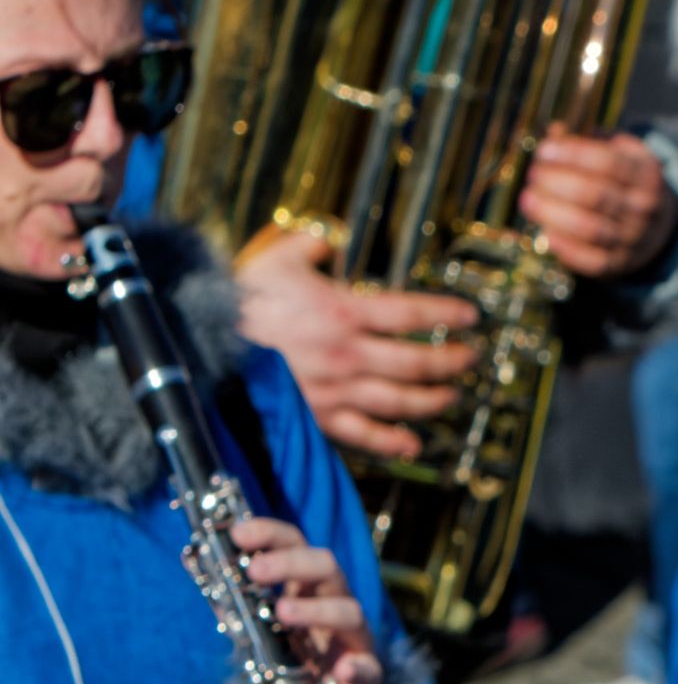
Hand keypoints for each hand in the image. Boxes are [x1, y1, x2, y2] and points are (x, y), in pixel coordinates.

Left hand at [228, 516, 381, 683]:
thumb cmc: (286, 654)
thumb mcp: (253, 622)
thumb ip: (230, 598)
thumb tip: (192, 562)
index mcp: (305, 585)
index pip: (294, 544)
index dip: (269, 533)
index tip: (238, 533)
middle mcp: (334, 602)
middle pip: (326, 567)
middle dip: (291, 564)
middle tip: (255, 571)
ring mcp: (353, 638)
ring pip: (349, 612)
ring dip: (316, 609)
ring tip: (283, 613)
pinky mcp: (366, 675)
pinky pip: (369, 669)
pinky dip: (358, 668)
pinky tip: (342, 671)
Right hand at [235, 232, 478, 459]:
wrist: (198, 342)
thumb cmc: (237, 300)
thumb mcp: (276, 259)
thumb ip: (311, 245)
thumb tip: (331, 239)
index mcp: (342, 312)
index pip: (411, 313)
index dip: (446, 314)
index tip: (470, 317)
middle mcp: (347, 354)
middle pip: (417, 362)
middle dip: (452, 361)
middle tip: (472, 359)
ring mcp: (335, 389)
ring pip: (399, 400)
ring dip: (433, 400)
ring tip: (451, 396)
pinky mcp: (318, 415)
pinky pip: (363, 435)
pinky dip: (392, 443)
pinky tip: (413, 444)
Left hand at [519, 127, 677, 280]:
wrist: (656, 225)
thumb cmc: (625, 180)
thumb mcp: (620, 152)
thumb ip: (589, 140)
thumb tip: (554, 134)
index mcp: (647, 175)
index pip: (610, 163)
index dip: (573, 155)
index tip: (544, 150)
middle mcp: (645, 209)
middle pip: (597, 196)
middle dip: (558, 184)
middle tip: (533, 175)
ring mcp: (634, 239)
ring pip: (591, 229)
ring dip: (554, 214)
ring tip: (528, 199)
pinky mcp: (619, 263)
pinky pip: (592, 261)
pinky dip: (566, 248)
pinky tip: (546, 232)